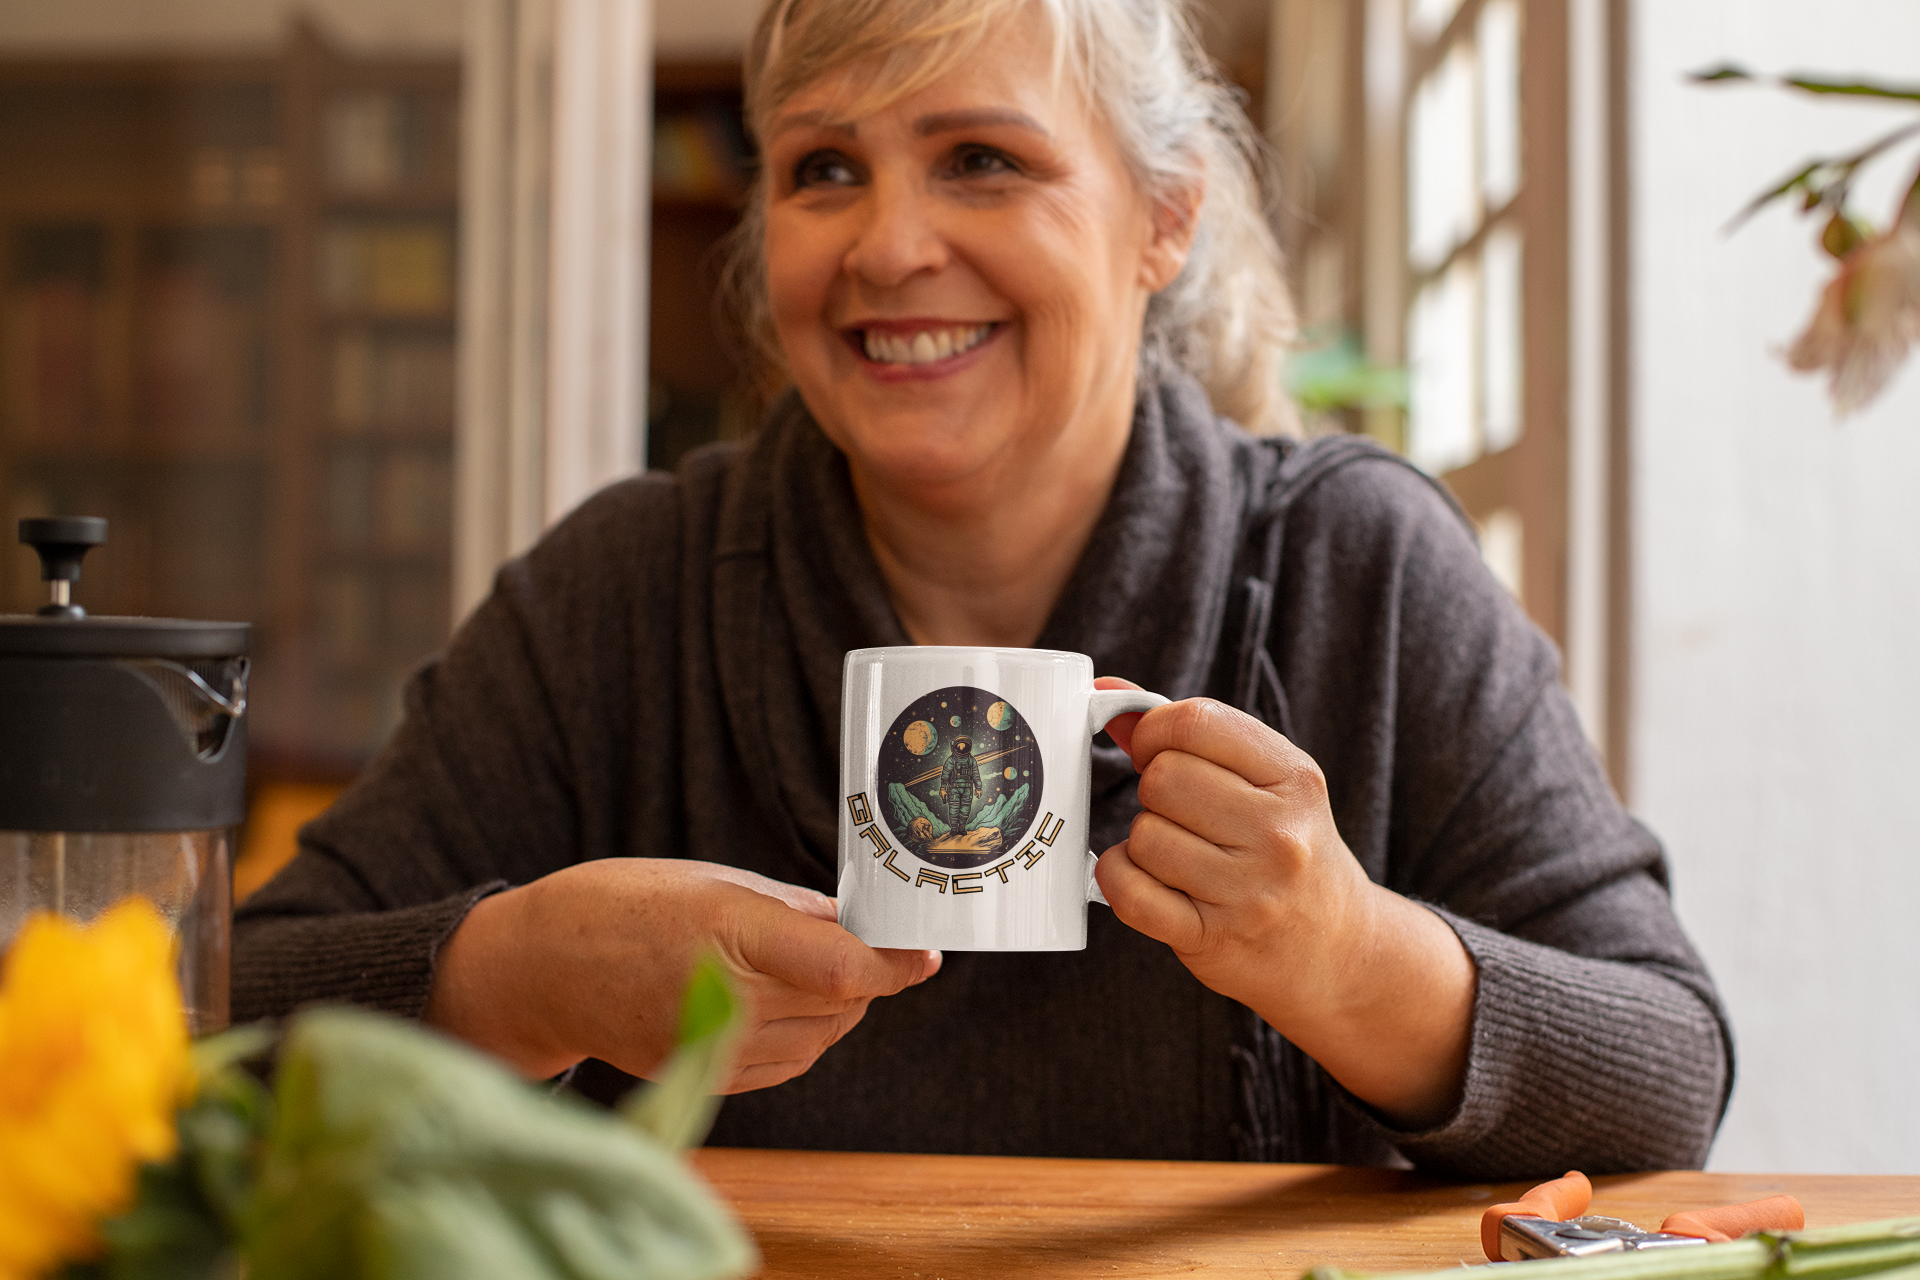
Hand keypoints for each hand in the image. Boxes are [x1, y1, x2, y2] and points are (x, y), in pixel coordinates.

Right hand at [425, 858, 940, 1091]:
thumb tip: (856, 927)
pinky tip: (783, 1002)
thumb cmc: (620, 904)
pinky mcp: (701, 1072)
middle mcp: (724, 996)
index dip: (896, 964)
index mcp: (727, 931)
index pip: (841, 967)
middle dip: (868, 974)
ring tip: (808, 966)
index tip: (927, 952)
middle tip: (865, 940)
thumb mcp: (711, 879)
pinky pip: (786, 1064)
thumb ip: (790, 910)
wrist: (538, 966)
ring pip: (821, 1038)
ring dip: (838, 1006)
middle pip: (840, 1003)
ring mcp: (710, 1044)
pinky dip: (804, 1036)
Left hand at [1093, 681, 1474, 1127]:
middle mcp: (1280, 834)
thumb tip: (1107, 695)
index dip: (1154, 731)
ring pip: (1144, 836)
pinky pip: (1131, 893)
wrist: (1339, 949)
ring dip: (1142, 843)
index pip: (1194, 723)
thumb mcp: (1268, 783)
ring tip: (1175, 854)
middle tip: (1175, 812)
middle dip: (1153, 791)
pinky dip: (1119, 879)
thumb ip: (1191, 735)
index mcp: (1294, 779)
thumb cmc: (1287, 851)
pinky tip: (1142, 878)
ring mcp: (1250, 891)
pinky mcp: (1214, 938)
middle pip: (1162, 778)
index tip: (1153, 750)